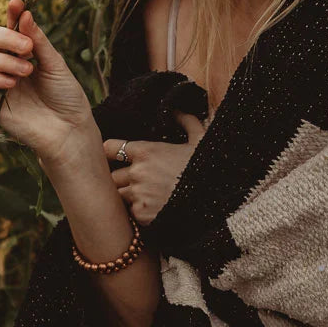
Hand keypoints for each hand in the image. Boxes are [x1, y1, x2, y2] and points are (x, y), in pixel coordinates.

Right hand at [0, 0, 97, 166]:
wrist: (68, 129)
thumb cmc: (65, 96)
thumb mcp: (55, 64)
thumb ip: (38, 40)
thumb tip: (24, 12)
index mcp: (22, 51)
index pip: (10, 26)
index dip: (11, 13)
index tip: (17, 3)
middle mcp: (5, 63)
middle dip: (6, 37)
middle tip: (28, 49)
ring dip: (3, 60)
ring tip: (27, 72)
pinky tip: (11, 84)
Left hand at [101, 108, 206, 224]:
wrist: (218, 199)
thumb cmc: (207, 167)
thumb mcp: (201, 140)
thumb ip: (186, 122)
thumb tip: (177, 111)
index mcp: (146, 151)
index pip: (109, 148)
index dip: (110, 152)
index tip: (115, 156)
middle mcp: (138, 172)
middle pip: (111, 176)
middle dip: (121, 179)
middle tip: (137, 182)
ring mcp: (138, 195)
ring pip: (119, 196)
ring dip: (129, 196)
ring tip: (146, 197)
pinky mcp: (142, 215)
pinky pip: (132, 213)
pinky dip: (140, 212)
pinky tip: (155, 210)